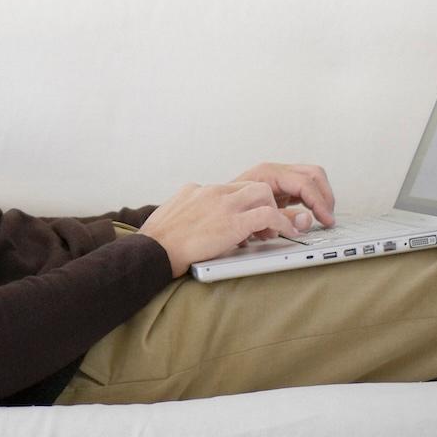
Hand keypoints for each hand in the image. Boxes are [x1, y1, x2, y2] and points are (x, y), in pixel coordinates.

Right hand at [136, 181, 313, 278]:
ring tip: (273, 231)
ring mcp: (223, 204)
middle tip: (263, 225)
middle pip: (250, 185)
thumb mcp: (169, 216)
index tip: (245, 219)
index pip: (229, 188)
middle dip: (262, 203)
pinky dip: (281, 223)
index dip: (242, 204)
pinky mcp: (234, 222)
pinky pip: (268, 215)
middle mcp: (211, 191)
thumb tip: (190, 221)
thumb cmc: (155, 243)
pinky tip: (285, 233)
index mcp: (195, 190)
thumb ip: (185, 213)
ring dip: (273, 211)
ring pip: (263, 192)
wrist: (151, 251)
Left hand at [232, 162, 335, 228]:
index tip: (326, 219)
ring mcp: (278, 177)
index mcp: (268, 173)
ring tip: (324, 217)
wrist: (210, 213)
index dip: (319, 202)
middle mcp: (275, 171)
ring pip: (311, 178)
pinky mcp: (280, 186)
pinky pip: (304, 187)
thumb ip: (283, 218)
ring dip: (321, 196)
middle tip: (328, 217)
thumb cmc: (227, 213)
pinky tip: (314, 213)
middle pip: (313, 174)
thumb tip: (306, 219)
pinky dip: (313, 199)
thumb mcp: (256, 219)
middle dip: (325, 196)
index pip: (304, 183)